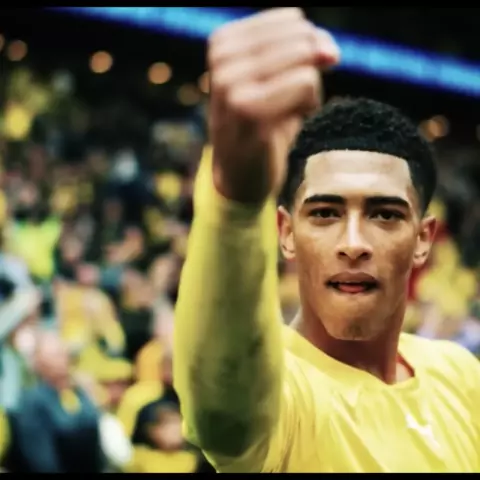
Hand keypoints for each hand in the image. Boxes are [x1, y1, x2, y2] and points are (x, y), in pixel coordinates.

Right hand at [208, 8, 339, 203]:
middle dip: (311, 71)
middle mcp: (223, 60)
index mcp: (223, 43)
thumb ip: (304, 50)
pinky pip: (306, 84)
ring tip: (286, 113)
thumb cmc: (262, 124)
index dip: (308, 49)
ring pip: (306, 61)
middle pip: (301, 39)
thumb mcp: (276, 77)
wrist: (239, 174)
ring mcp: (232, 86)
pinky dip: (309, 106)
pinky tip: (290, 124)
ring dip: (309, 91)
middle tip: (290, 102)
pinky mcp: (250, 111)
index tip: (289, 81)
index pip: (292, 20)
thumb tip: (330, 51)